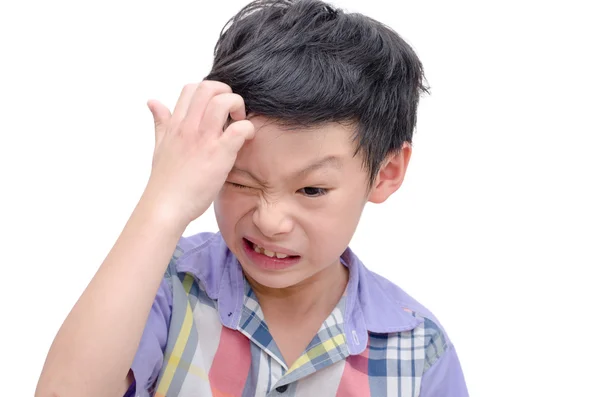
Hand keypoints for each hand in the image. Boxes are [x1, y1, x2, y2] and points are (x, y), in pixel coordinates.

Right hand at [142, 81, 254, 226]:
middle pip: (208, 87)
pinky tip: (246, 139)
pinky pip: (239, 129)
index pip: (191, 88)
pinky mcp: (219, 154)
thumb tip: (152, 101)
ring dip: (237, 106)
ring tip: (239, 122)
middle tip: (232, 112)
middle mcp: (188, 127)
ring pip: (223, 101)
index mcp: (176, 124)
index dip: (209, 91)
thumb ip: (161, 122)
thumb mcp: (160, 146)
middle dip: (226, 93)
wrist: (165, 207)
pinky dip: (248, 129)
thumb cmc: (165, 181)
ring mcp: (203, 139)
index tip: (216, 109)